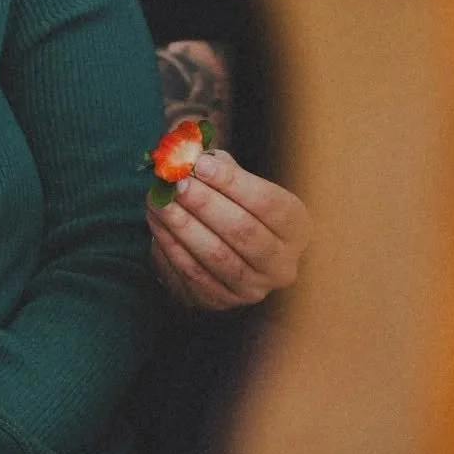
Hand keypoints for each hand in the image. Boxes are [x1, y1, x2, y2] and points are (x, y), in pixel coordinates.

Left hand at [148, 148, 310, 310]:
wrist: (230, 256)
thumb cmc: (237, 209)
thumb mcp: (239, 185)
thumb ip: (219, 167)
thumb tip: (189, 152)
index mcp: (296, 227)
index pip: (268, 203)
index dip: (233, 183)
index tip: (199, 165)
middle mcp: (282, 263)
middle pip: (242, 231)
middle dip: (204, 204)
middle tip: (176, 183)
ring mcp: (254, 287)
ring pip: (215, 254)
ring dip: (182, 225)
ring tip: (159, 201)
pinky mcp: (223, 301)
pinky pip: (193, 273)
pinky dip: (171, 245)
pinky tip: (157, 223)